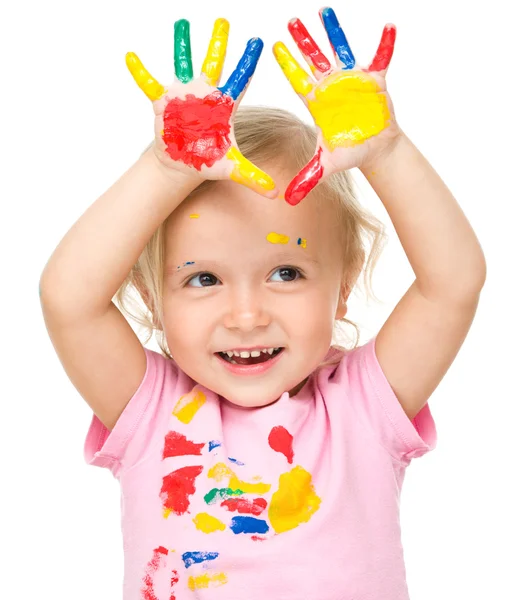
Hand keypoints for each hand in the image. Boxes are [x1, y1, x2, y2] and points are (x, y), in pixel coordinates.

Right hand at [126, 18, 276, 197]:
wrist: (182, 164)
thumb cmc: (208, 161)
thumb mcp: (232, 169)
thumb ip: (254, 178)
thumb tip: (276, 194)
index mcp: (224, 105)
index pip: (240, 80)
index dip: (248, 62)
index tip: (258, 41)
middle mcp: (205, 94)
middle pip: (214, 63)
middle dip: (219, 42)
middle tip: (224, 20)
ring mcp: (183, 95)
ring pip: (183, 63)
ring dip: (182, 44)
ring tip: (182, 22)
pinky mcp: (163, 102)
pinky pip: (149, 83)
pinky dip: (140, 71)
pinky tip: (130, 56)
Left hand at [273, 7, 400, 203]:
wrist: (375, 149)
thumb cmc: (350, 153)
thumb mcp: (328, 165)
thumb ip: (308, 178)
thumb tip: (288, 200)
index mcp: (317, 103)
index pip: (299, 80)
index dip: (289, 65)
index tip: (274, 46)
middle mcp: (331, 87)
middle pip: (314, 59)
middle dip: (304, 40)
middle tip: (291, 20)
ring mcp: (352, 80)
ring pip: (341, 50)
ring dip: (334, 32)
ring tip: (324, 10)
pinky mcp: (374, 80)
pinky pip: (380, 58)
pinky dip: (385, 44)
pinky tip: (389, 27)